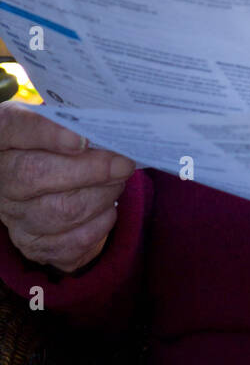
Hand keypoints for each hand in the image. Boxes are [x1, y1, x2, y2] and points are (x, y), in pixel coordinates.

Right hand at [0, 103, 135, 273]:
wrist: (50, 178)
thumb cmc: (59, 144)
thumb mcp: (60, 122)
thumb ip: (77, 121)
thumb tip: (111, 128)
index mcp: (3, 137)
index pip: (13, 128)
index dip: (46, 133)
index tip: (82, 139)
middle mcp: (0, 178)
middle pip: (36, 174)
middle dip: (90, 170)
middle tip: (123, 163)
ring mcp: (13, 215)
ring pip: (61, 211)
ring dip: (102, 196)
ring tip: (118, 181)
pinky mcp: (34, 244)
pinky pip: (73, 241)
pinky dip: (100, 223)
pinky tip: (108, 207)